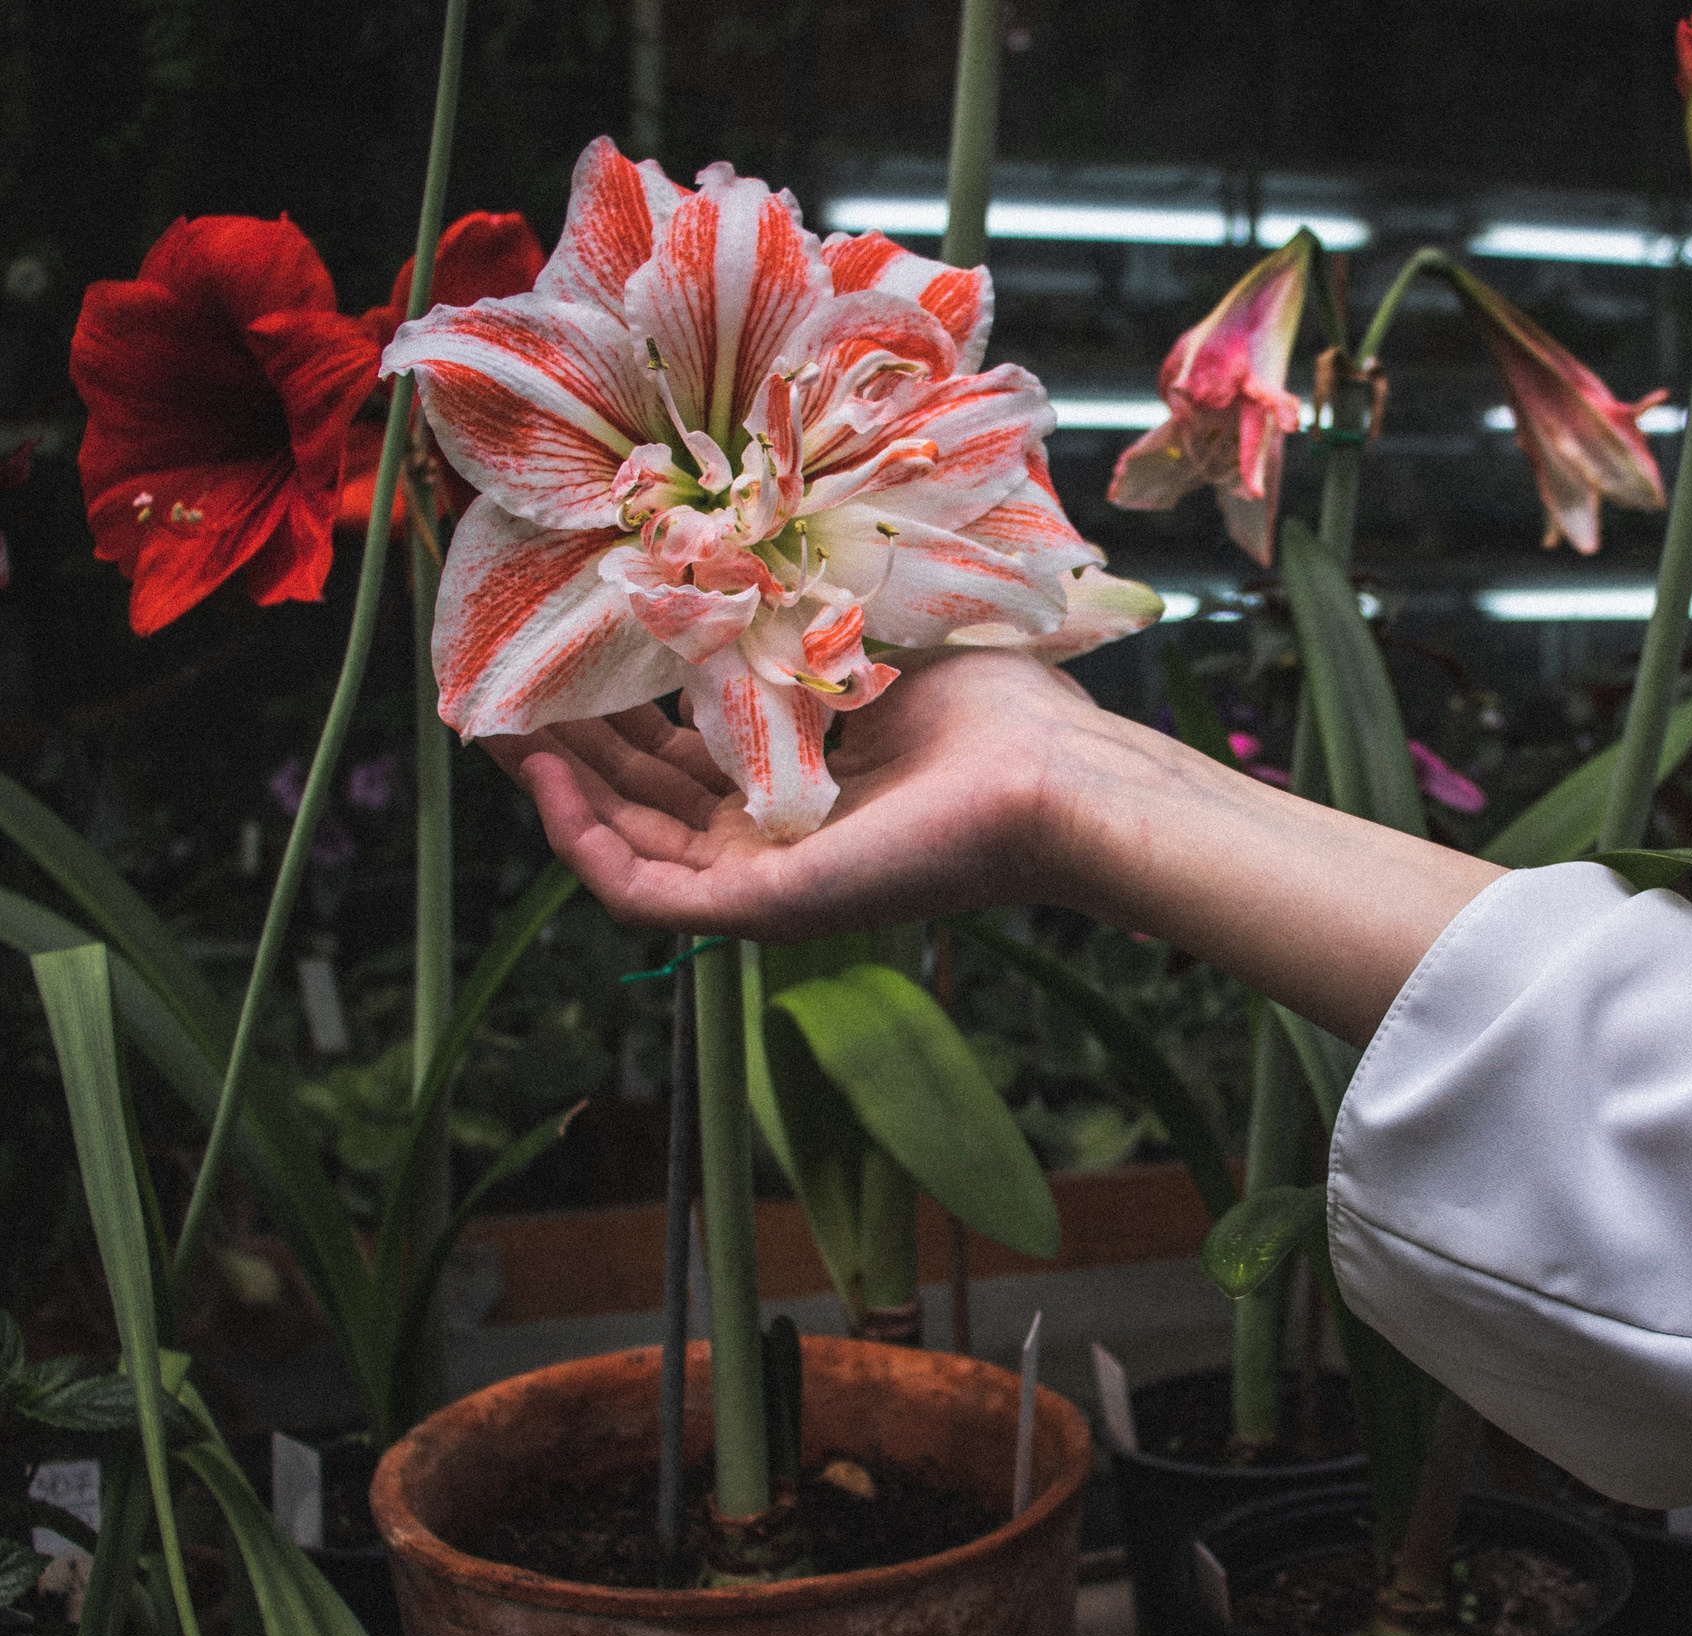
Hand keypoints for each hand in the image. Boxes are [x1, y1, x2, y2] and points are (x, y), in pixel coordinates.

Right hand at [490, 642, 1503, 1042]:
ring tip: (496, 711)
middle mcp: (773, 837)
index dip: (608, 700)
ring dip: (552, 779)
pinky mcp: (763, 910)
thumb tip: (730, 535)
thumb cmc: (997, 704)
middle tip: (498, 670)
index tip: (558, 636)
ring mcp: (764, 881)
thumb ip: (794, 616)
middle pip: (635, 795)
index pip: (676, 749)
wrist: (1063, 776)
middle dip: (560, 734)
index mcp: (799, 782)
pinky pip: (639, 889)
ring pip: (622, 841)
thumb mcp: (867, 642)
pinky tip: (542, 767)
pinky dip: (581, 833)